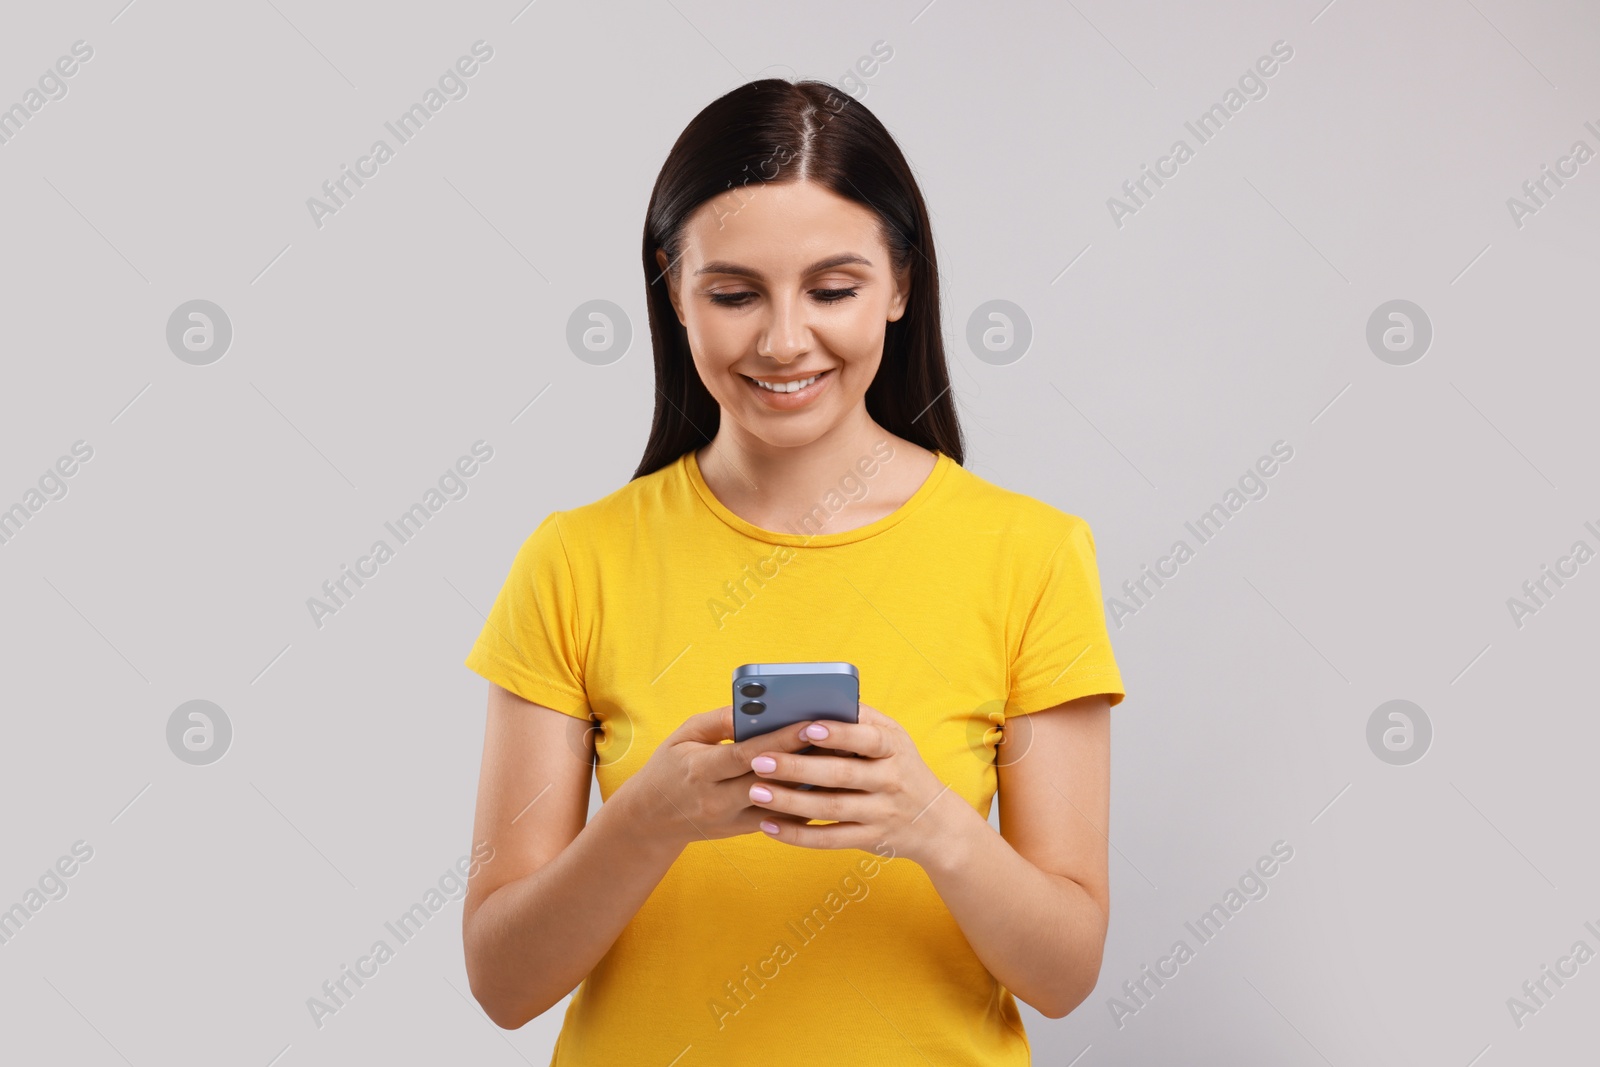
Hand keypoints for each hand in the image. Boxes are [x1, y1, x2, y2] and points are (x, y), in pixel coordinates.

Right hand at [617, 706, 820, 851]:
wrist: (651, 819)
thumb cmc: (670, 767)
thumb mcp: (684, 735)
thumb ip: (720, 721)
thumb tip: (758, 704)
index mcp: (700, 769)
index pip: (746, 754)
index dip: (781, 740)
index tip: (811, 724)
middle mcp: (716, 799)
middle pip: (769, 781)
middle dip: (805, 762)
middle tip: (840, 743)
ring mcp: (730, 820)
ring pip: (780, 805)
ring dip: (811, 785)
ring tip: (840, 763)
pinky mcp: (742, 831)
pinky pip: (780, 819)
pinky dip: (803, 804)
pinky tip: (826, 788)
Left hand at [747, 703, 955, 864]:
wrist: (935, 822)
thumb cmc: (901, 767)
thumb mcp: (895, 737)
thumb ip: (861, 719)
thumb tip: (817, 700)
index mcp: (894, 748)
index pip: (868, 738)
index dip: (838, 733)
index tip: (806, 727)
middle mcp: (890, 780)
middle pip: (841, 774)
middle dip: (798, 767)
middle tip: (760, 761)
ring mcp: (880, 813)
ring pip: (831, 808)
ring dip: (790, 802)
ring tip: (756, 791)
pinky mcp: (868, 839)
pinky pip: (829, 838)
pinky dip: (798, 835)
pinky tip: (768, 826)